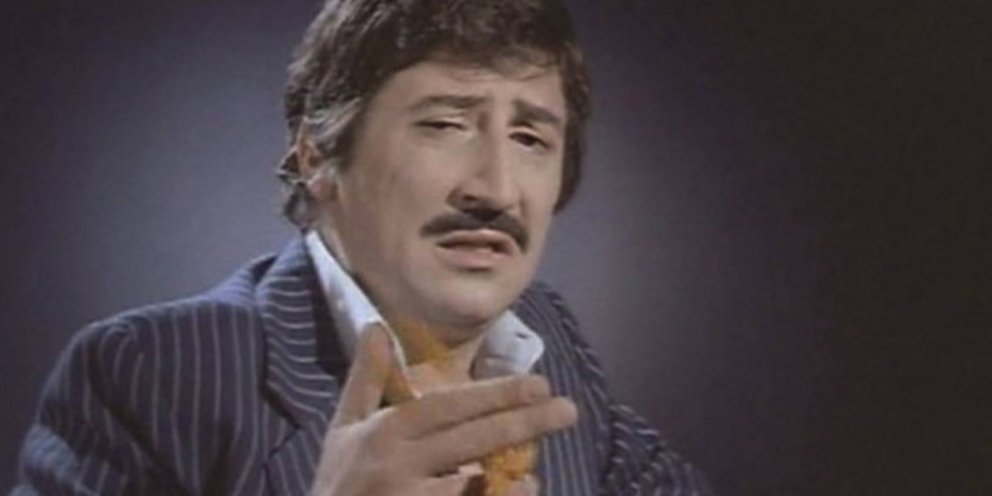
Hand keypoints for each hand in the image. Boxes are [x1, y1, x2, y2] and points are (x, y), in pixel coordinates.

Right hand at [310, 324, 575, 494]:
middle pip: (471, 440)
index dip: (494, 394)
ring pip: (473, 488)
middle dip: (522, 422)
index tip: (537, 383)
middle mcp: (398, 467)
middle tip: (567, 409)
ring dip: (510, 479)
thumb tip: (376, 326)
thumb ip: (366, 380)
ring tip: (536, 474)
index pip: (448, 407)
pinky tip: (520, 492)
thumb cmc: (338, 482)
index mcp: (385, 433)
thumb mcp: (344, 429)